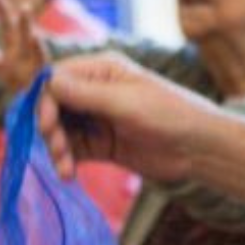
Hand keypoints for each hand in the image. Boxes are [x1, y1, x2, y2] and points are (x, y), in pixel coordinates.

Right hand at [38, 53, 219, 181]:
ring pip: (61, 130)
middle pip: (55, 106)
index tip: (47, 125)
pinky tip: (68, 175)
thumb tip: (48, 82)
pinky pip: (74, 150)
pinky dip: (66, 161)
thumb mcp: (125, 102)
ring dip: (56, 148)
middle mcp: (95, 91)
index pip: (58, 78)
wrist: (198, 149)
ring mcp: (98, 119)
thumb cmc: (169, 114)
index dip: (46, 100)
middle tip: (57, 149)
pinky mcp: (102, 144)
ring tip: (64, 168)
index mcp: (102, 70)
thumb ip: (85, 94)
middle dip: (50, 128)